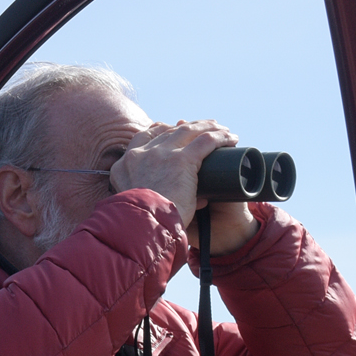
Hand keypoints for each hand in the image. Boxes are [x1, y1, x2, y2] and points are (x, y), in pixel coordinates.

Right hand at [110, 118, 238, 222]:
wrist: (145, 228)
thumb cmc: (141, 225)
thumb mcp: (132, 205)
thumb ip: (146, 199)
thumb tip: (174, 198)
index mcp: (125, 164)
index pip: (144, 137)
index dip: (161, 130)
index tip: (174, 130)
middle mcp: (141, 154)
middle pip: (169, 131)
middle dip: (189, 126)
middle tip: (205, 127)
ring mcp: (162, 154)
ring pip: (189, 130)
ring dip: (208, 128)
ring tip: (222, 129)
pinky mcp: (182, 159)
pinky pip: (206, 141)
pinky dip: (220, 137)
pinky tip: (230, 138)